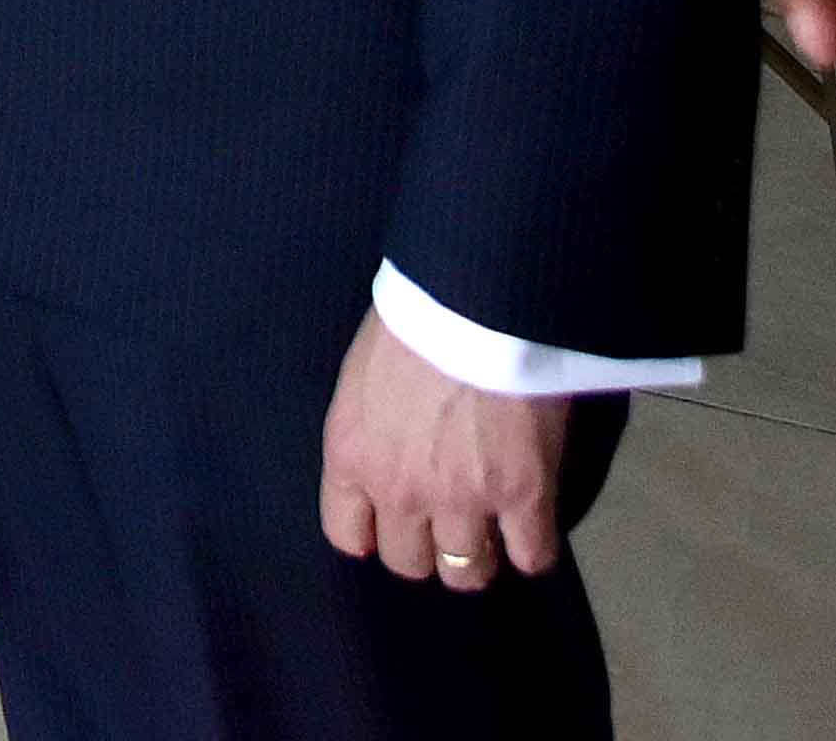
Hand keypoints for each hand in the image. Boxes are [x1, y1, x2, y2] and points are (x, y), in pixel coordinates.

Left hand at [321, 312, 571, 590]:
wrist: (471, 306)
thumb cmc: (409, 326)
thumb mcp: (361, 382)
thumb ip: (369, 434)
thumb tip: (389, 456)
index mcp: (350, 458)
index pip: (346, 535)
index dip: (374, 534)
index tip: (395, 524)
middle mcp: (400, 491)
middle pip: (409, 562)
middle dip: (427, 548)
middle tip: (448, 524)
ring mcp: (463, 501)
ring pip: (467, 572)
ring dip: (479, 557)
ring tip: (491, 533)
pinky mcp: (524, 498)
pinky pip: (532, 557)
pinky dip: (533, 549)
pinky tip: (531, 526)